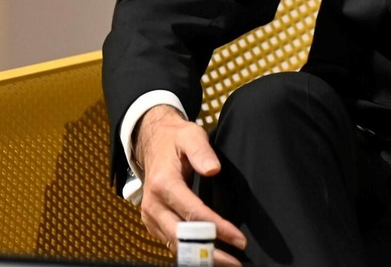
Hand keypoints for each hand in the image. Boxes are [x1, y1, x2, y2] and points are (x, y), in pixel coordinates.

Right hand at [133, 104, 247, 265]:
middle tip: (236, 263)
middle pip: (183, 237)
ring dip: (200, 257)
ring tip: (227, 262)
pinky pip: (170, 242)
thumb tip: (214, 170)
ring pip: (175, 245)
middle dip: (210, 252)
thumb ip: (202, 151)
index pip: (194, 213)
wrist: (152, 142)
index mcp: (163, 184)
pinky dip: (189, 252)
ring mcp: (150, 216)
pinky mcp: (153, 222)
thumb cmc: (176, 139)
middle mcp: (153, 205)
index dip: (218, 228)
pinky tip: (209, 256)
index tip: (239, 239)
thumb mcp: (190, 135)